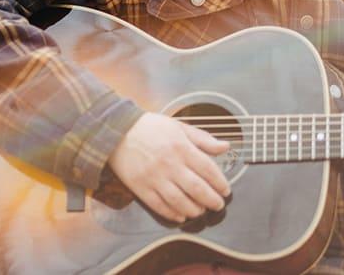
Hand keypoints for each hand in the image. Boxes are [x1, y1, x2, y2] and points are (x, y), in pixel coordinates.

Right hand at [107, 113, 230, 222]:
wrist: (117, 131)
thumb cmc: (151, 128)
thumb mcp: (180, 127)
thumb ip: (204, 139)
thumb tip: (226, 147)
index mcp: (181, 148)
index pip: (208, 169)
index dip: (220, 183)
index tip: (226, 190)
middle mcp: (170, 164)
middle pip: (196, 188)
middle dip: (211, 200)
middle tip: (218, 205)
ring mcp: (154, 178)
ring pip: (179, 201)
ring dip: (194, 210)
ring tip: (201, 211)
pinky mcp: (140, 187)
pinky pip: (159, 206)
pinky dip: (172, 214)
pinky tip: (181, 216)